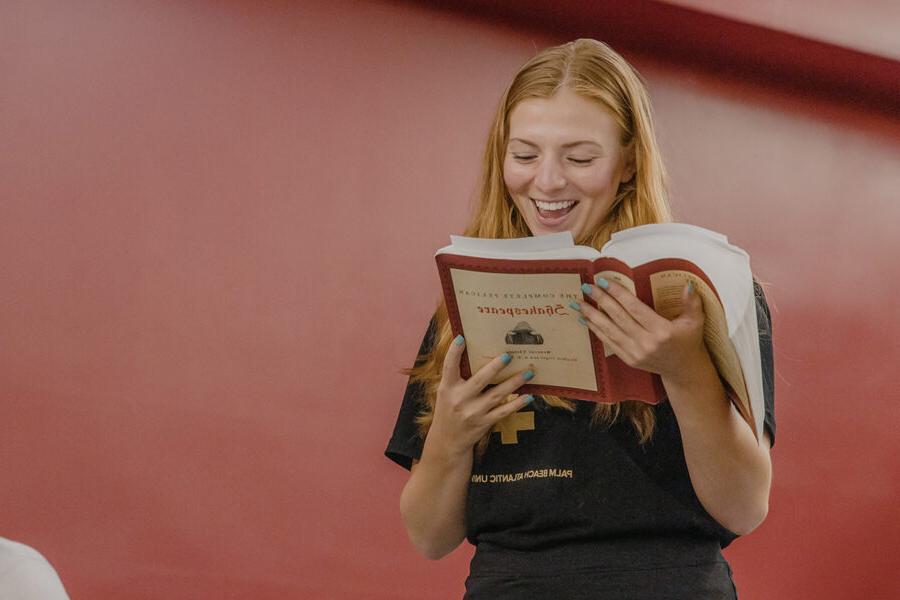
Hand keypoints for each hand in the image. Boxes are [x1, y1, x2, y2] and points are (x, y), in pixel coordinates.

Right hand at [427, 336, 534, 457]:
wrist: (448, 441)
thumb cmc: (448, 410)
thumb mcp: (446, 392)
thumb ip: (456, 377)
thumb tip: (474, 354)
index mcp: (447, 388)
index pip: (449, 367)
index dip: (454, 352)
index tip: (462, 338)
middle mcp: (460, 400)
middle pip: (479, 380)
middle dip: (495, 368)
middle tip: (508, 355)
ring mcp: (473, 413)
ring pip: (497, 395)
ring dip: (514, 383)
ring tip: (528, 372)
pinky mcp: (484, 423)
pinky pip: (503, 411)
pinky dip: (517, 403)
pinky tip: (528, 396)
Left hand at [574, 277, 708, 380]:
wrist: (683, 370)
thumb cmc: (689, 341)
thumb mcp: (695, 321)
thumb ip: (692, 302)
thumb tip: (687, 284)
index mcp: (662, 331)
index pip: (635, 308)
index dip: (618, 294)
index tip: (604, 282)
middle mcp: (646, 343)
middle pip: (618, 317)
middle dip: (600, 301)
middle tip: (586, 287)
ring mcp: (635, 353)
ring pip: (609, 330)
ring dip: (591, 316)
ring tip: (578, 303)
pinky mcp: (628, 359)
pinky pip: (608, 342)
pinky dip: (595, 330)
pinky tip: (584, 319)